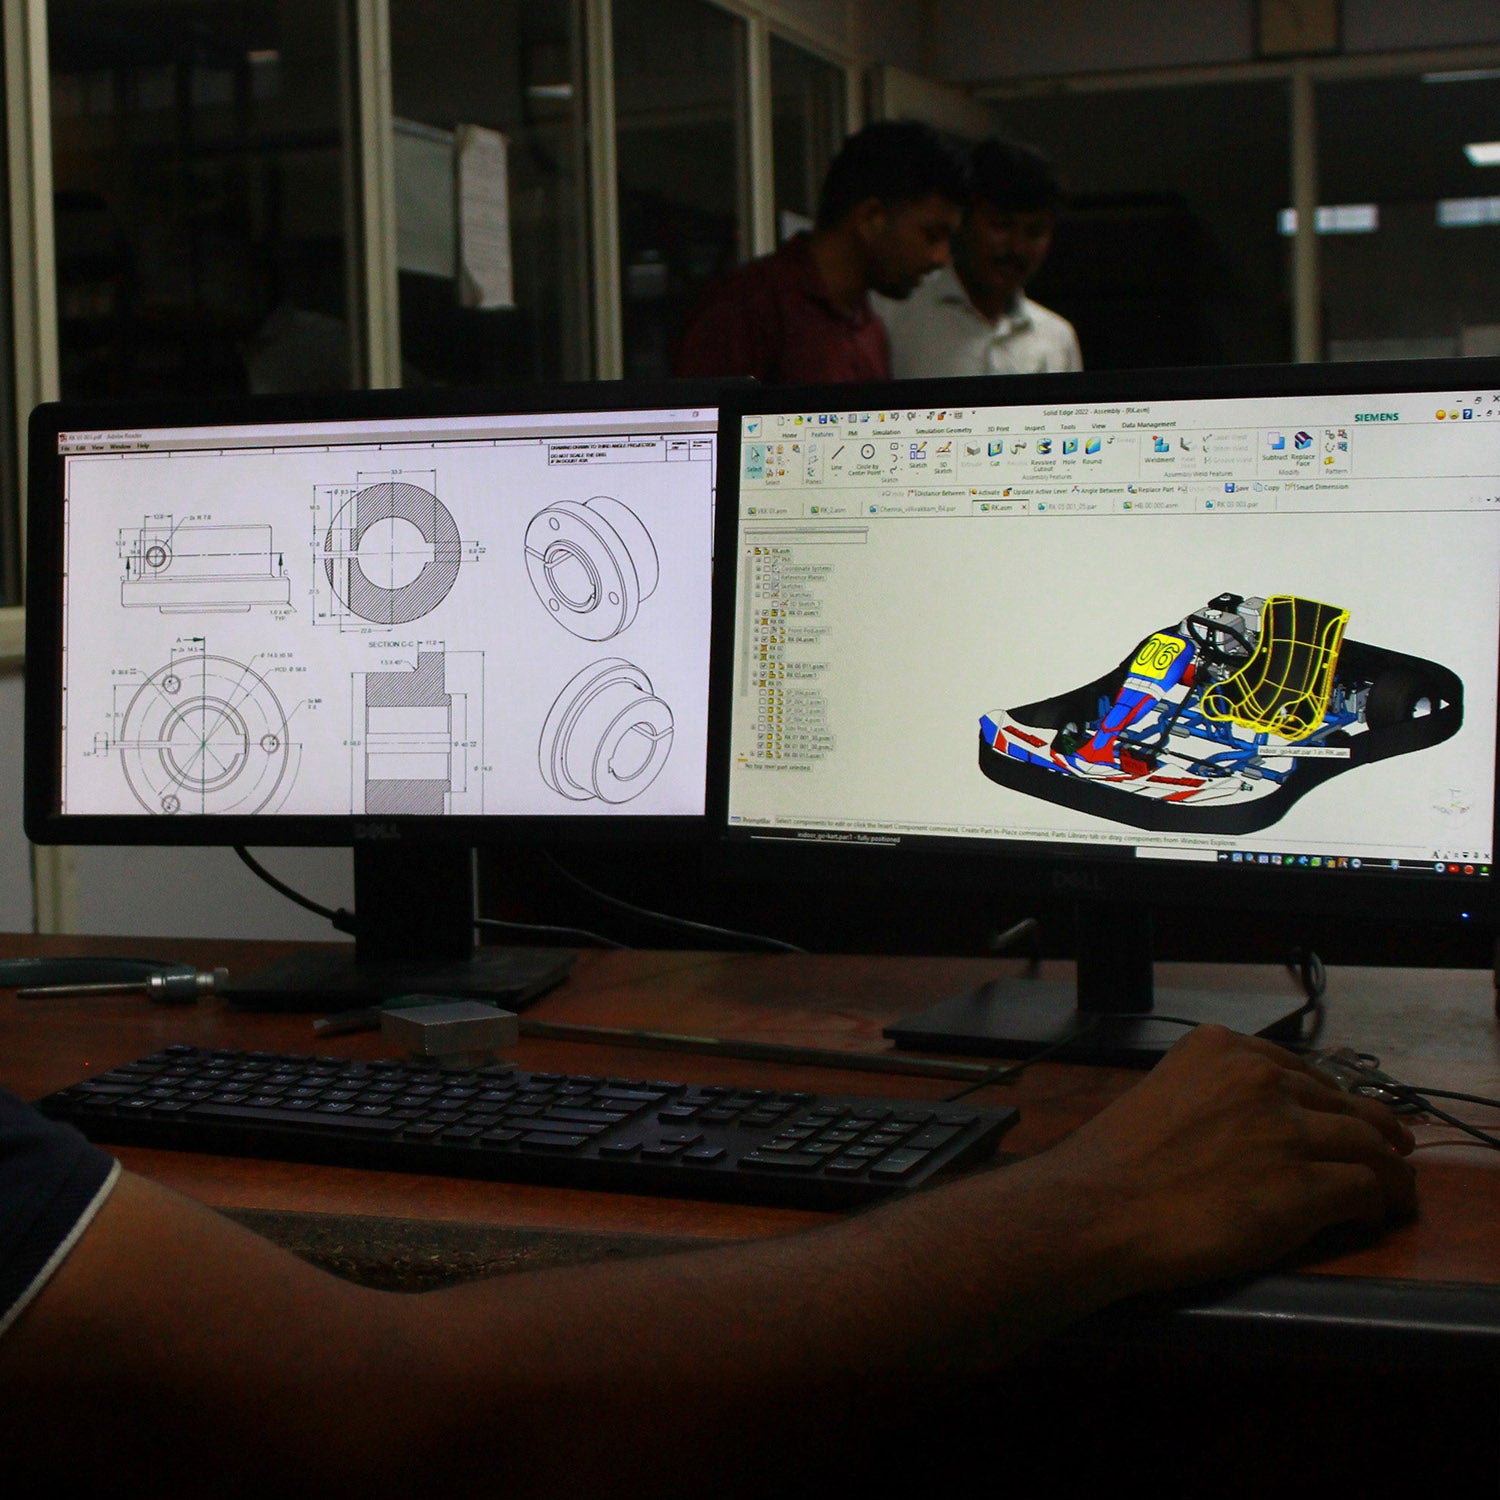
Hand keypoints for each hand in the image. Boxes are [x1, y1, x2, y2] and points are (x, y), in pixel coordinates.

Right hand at [1032, 1024, 1416, 1291]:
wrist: (1099, 1206)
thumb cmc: (1114, 1160)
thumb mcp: (1162, 1090)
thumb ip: (1211, 1090)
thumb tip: (1249, 1121)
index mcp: (1221, 1048)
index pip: (1299, 1068)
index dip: (1327, 1096)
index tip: (1339, 1113)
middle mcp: (1259, 1079)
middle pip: (1341, 1101)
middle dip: (1374, 1126)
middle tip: (1393, 1147)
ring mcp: (1284, 1132)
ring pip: (1368, 1142)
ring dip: (1389, 1167)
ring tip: (1396, 1187)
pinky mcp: (1301, 1189)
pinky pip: (1364, 1188)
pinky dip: (1376, 1201)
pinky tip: (1370, 1213)